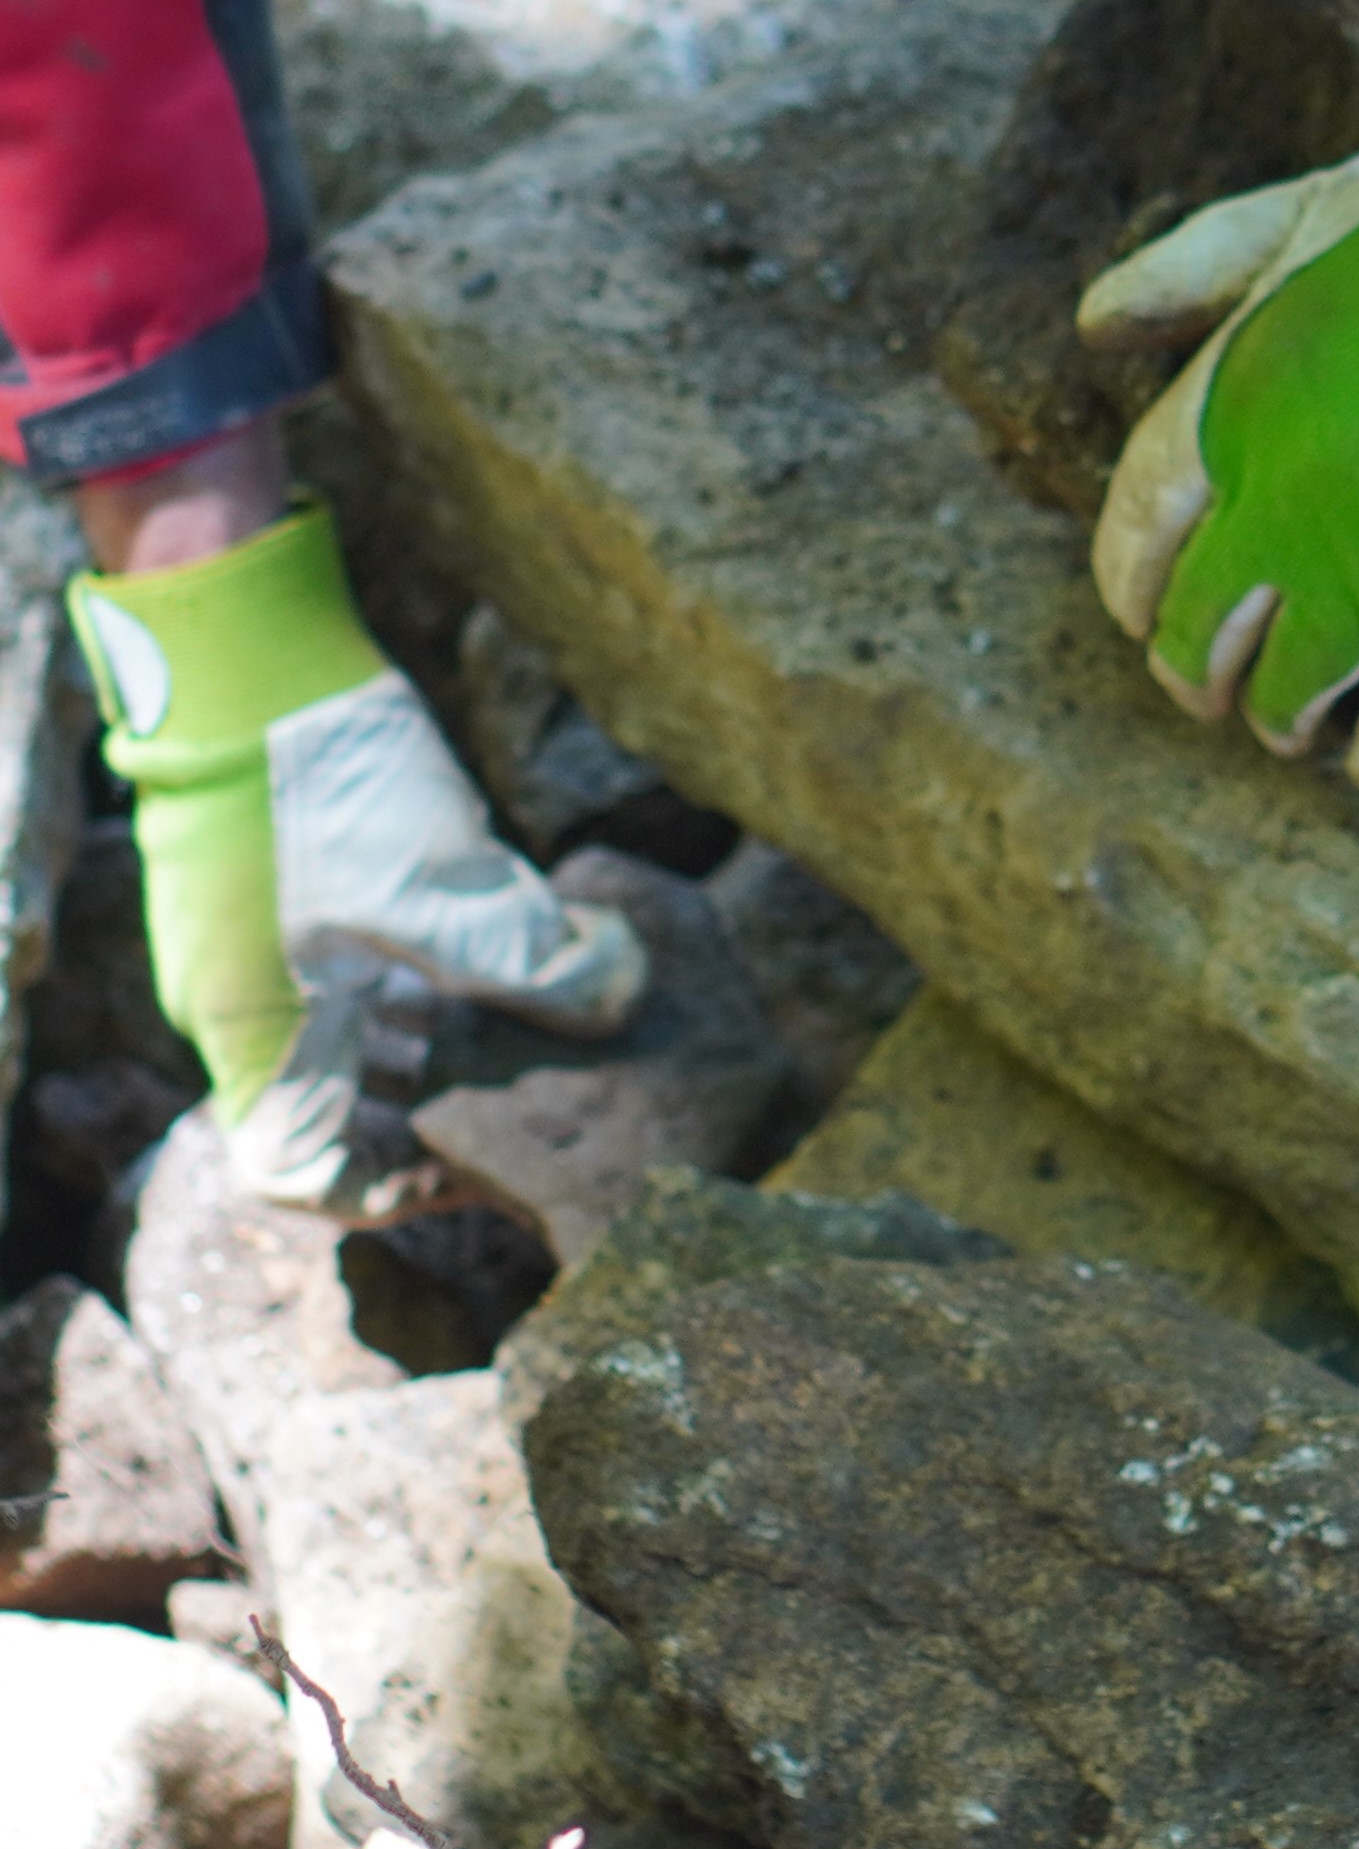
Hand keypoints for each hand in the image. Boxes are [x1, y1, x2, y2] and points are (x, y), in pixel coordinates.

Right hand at [69, 502, 646, 1217]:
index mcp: (260, 1032)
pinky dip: (454, 976)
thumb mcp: (444, 890)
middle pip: (356, 1110)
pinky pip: (386, 973)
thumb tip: (618, 1001)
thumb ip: (536, 966)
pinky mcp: (315, 902)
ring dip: (463, 1040)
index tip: (470, 1169)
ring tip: (551, 1028)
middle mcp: (260, 1007)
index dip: (383, 1191)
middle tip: (542, 1096)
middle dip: (447, 1114)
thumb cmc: (321, 784)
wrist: (250, 657)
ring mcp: (280, 952)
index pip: (301, 1168)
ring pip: (381, 1038)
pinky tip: (525, 949)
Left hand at [1079, 155, 1358, 808]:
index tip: (1137, 611)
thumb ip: (1193, 265)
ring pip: (1288, 698)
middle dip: (1194, 672)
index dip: (1129, 578)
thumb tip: (1092, 329)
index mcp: (1234, 409)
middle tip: (1207, 688)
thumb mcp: (1310, 210)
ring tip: (1298, 723)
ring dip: (1283, 719)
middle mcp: (1281, 511)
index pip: (1137, 524)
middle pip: (1197, 633)